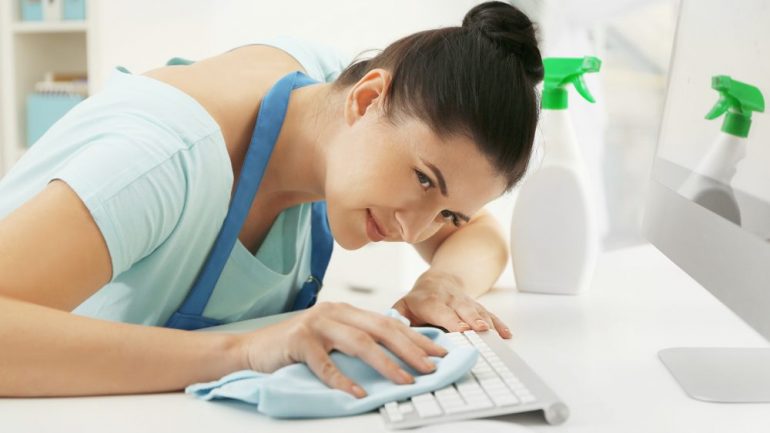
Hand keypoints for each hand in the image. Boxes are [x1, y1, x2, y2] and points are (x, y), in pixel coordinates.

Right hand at [235, 302, 447, 398]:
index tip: (438, 353)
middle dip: (410, 349)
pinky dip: (343, 380)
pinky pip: (325, 364)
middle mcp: (334, 312)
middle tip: (431, 367)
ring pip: (359, 343)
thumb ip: (357, 339)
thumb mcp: (331, 338)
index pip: (388, 322)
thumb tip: (397, 354)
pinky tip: (358, 394)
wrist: (253, 349)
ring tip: (406, 381)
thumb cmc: (296, 348)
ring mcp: (316, 325)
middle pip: (380, 329)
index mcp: (346, 311)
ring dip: (386, 364)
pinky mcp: (298, 341)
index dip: (415, 338)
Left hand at [392, 272, 511, 338]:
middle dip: (472, 320)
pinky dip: (499, 325)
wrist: (438, 281)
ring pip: (479, 312)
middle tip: (480, 330)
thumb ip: (397, 317)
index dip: (451, 320)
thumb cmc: (418, 300)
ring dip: (488, 323)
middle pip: (463, 310)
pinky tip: (506, 335)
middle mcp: (451, 300)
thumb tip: (391, 327)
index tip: (461, 329)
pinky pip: (490, 315)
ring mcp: (466, 303)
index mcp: (430, 301)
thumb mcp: (402, 306)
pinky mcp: (478, 307)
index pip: (441, 311)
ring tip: (497, 335)